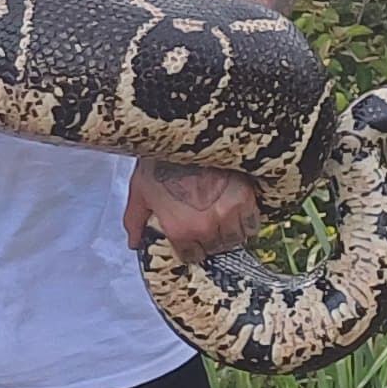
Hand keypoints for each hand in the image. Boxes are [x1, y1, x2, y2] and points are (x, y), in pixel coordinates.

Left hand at [129, 160, 262, 260]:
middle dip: (210, 241)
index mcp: (178, 228)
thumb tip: (133, 242)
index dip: (191, 249)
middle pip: (215, 248)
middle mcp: (205, 227)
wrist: (185, 131)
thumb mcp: (139, 189)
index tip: (193, 242)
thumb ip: (135, 220)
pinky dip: (247, 222)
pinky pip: (253, 224)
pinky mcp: (246, 198)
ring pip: (236, 239)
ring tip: (223, 222)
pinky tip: (238, 213)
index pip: (191, 256)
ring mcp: (228, 214)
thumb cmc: (161, 158)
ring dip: (230, 234)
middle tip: (208, 227)